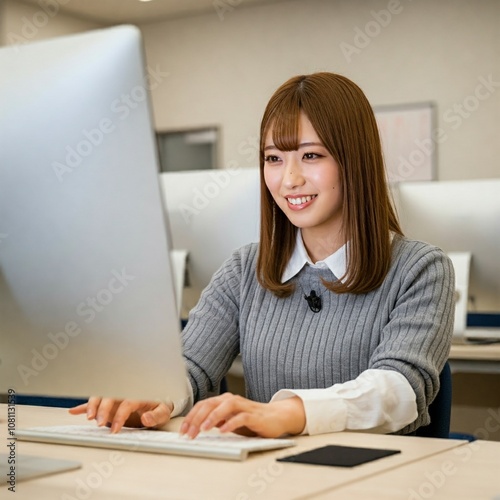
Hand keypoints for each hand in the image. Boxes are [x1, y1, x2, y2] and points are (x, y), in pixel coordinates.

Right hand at [68, 397, 172, 432]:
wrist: (159, 400)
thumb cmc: (160, 406)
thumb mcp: (164, 412)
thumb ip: (156, 416)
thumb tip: (145, 418)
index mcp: (138, 394)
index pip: (126, 403)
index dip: (120, 416)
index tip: (115, 429)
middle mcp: (124, 393)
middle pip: (110, 396)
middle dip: (102, 409)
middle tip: (97, 423)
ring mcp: (116, 397)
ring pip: (100, 397)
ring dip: (92, 405)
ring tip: (88, 417)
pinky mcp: (110, 403)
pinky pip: (96, 402)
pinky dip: (84, 406)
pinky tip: (73, 411)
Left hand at [179, 393, 305, 438]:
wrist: (276, 417)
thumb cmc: (251, 420)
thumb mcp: (229, 421)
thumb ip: (216, 421)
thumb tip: (196, 428)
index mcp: (224, 401)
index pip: (203, 405)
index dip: (191, 417)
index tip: (183, 431)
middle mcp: (232, 401)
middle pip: (210, 404)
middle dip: (197, 419)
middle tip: (189, 434)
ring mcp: (243, 407)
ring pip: (224, 407)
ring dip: (212, 417)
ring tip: (204, 429)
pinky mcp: (254, 416)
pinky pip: (241, 417)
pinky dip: (231, 423)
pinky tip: (223, 431)